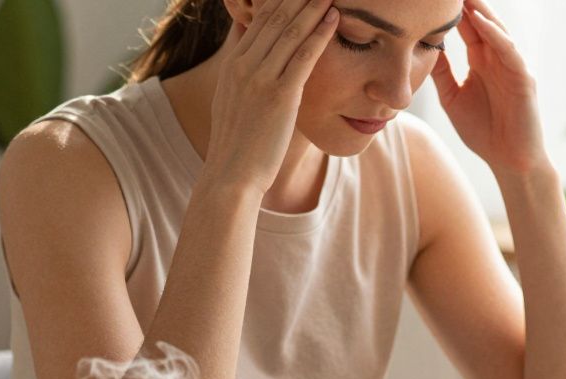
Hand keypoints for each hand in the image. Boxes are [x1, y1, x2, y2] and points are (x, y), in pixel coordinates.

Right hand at [203, 0, 338, 195]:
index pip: (259, 19)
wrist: (231, 175)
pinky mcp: (279, 96)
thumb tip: (246, 41)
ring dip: (313, 7)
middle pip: (275, 17)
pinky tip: (334, 19)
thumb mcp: (230, 100)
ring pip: (290, 32)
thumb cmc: (238, 144)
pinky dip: (320, 34)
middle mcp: (243, 65)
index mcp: (233, 64)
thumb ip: (240, 69)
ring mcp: (260, 79)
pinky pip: (303, 57)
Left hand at [431, 0, 548, 175]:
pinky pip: (508, 50)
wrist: (509, 161)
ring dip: (479, 9)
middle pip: (482, 22)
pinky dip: (494, 34)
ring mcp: (512, 66)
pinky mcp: (523, 78)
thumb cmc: (484, 132)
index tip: (436, 0)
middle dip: (468, 3)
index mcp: (481, 61)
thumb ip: (441, 74)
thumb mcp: (452, 98)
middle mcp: (497, 58)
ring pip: (495, 29)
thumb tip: (423, 50)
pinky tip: (479, 20)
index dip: (454, 11)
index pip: (467, 28)